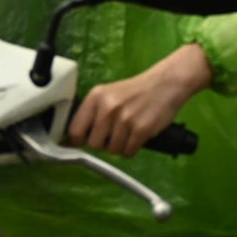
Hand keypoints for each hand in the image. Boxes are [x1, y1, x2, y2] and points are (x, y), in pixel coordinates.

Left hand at [65, 43, 212, 157]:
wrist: (165, 84)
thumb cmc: (135, 91)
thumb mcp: (109, 95)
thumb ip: (92, 115)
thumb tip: (71, 140)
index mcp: (96, 97)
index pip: (75, 129)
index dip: (77, 140)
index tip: (83, 142)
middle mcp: (108, 107)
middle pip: (94, 144)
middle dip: (103, 143)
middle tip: (113, 134)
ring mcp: (125, 119)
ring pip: (112, 150)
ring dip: (120, 146)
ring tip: (128, 132)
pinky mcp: (141, 130)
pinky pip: (128, 152)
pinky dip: (132, 149)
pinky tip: (137, 137)